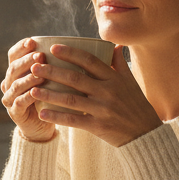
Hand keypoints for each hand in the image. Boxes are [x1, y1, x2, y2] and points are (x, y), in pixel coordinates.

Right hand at [0, 38, 56, 142]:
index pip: (13, 55)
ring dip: (28, 78)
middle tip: (40, 56)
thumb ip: (52, 65)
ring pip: (15, 85)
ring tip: (40, 74)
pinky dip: (27, 97)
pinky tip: (36, 93)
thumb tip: (71, 46)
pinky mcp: (15, 112)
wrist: (42, 125)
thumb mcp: (50, 80)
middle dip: (26, 61)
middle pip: (13, 68)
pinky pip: (19, 102)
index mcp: (16, 72)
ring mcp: (10, 98)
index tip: (32, 41)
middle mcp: (9, 83)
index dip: (21, 48)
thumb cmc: (49, 98)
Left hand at [29, 44, 161, 147]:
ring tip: (33, 90)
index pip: (90, 61)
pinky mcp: (98, 126)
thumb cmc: (136, 105)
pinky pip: (74, 120)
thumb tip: (114, 45)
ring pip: (71, 99)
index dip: (71, 53)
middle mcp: (108, 92)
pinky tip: (43, 113)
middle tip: (35, 66)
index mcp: (114, 78)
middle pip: (75, 78)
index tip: (53, 48)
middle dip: (53, 71)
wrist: (145, 134)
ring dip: (50, 94)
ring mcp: (102, 109)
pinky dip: (57, 117)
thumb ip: (120, 64)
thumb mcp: (131, 82)